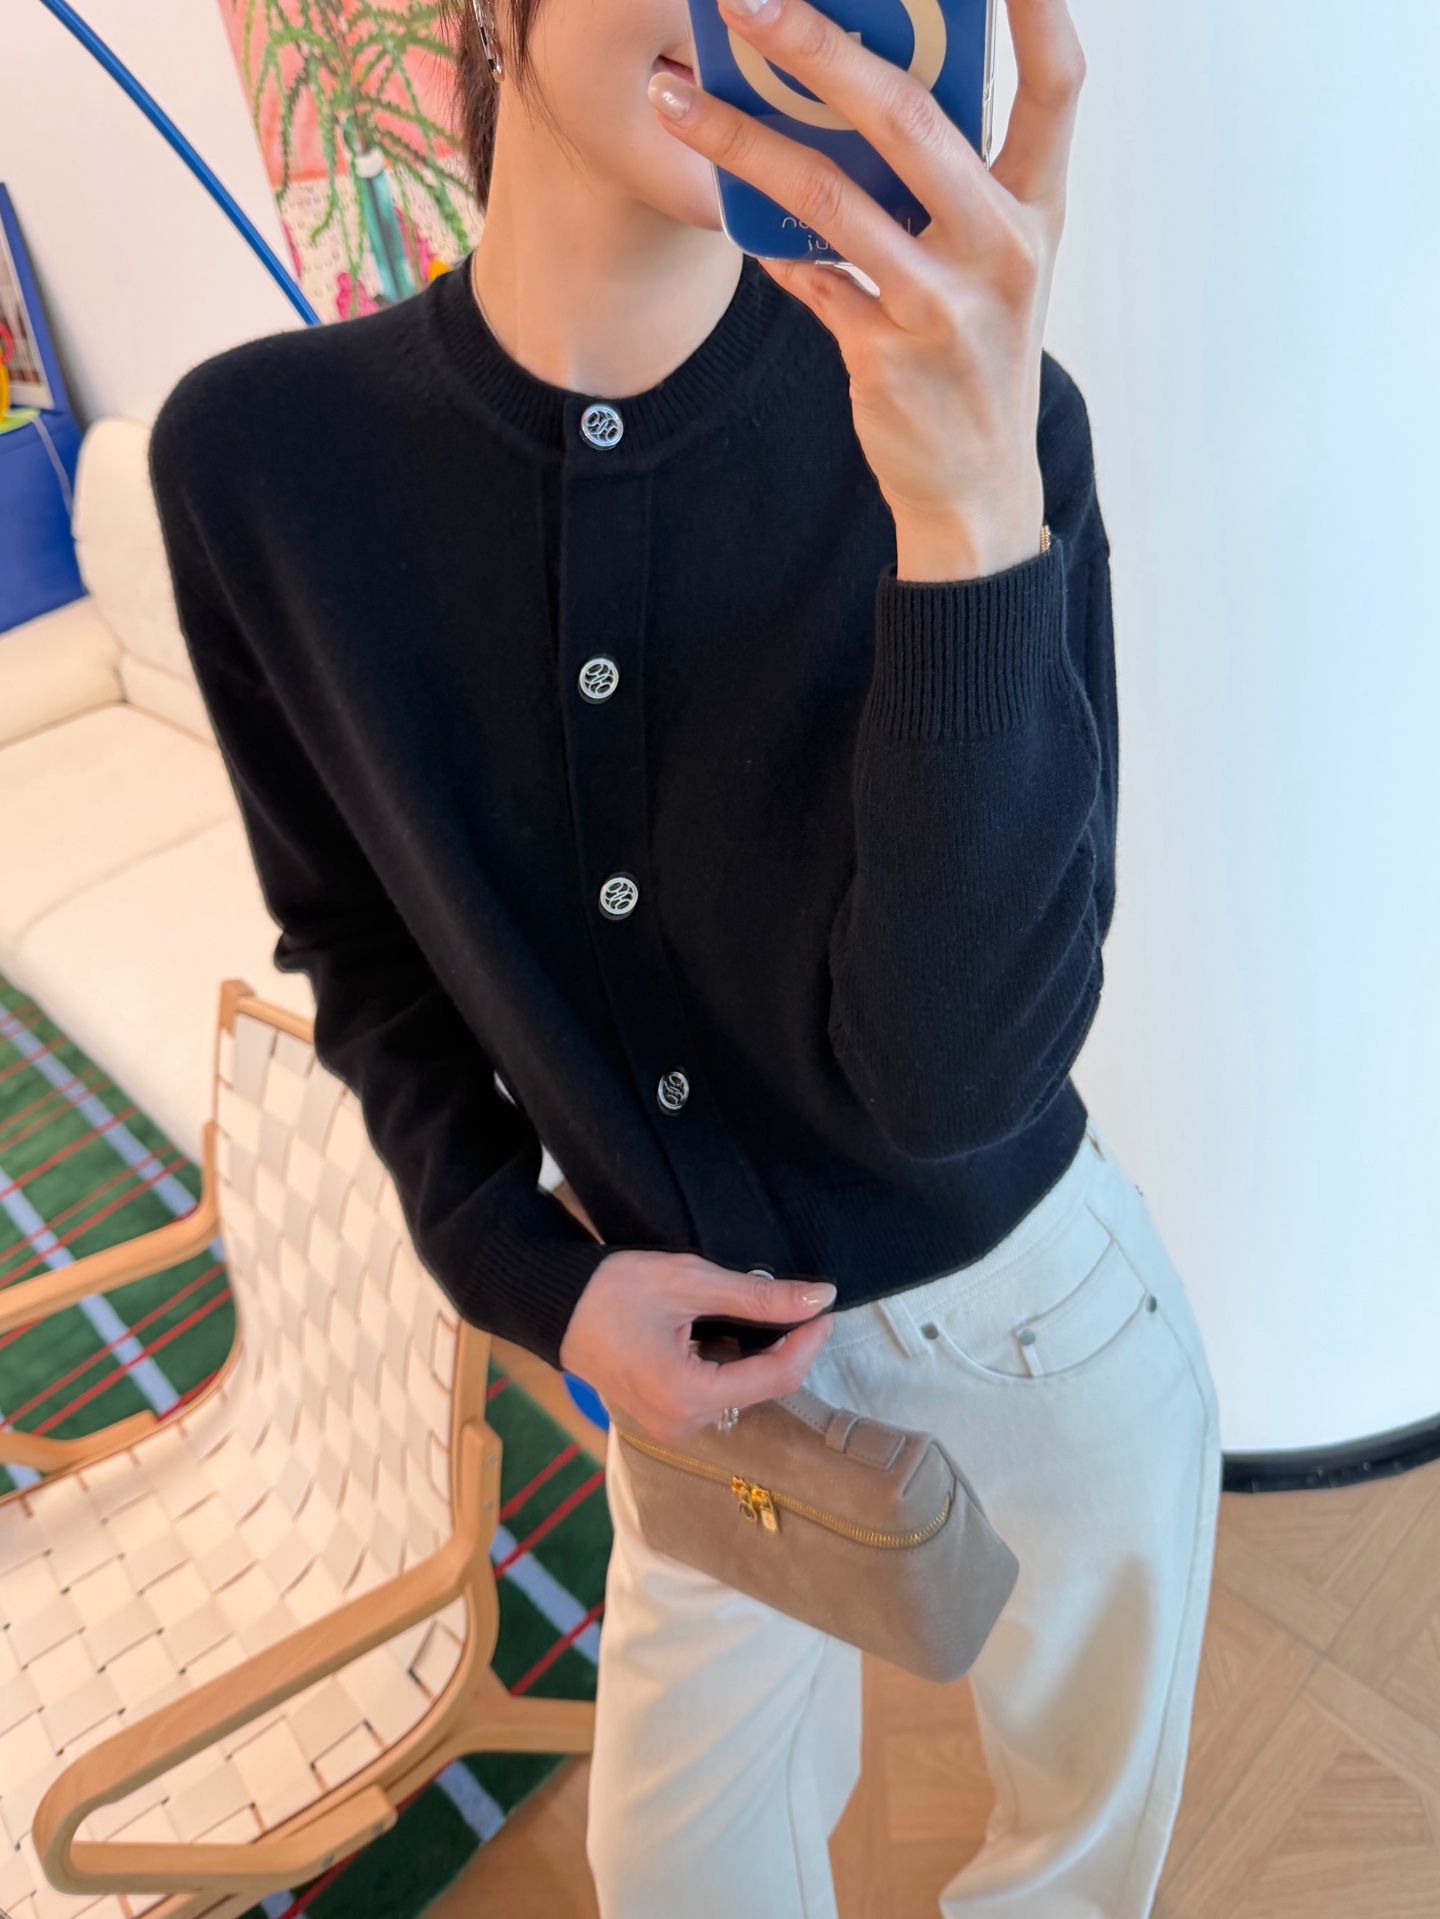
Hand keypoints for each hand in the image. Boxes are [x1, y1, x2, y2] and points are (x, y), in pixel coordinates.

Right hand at [559, 1249, 835, 1444]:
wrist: (555, 1306)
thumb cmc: (613, 1290)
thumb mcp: (690, 1282)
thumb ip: (758, 1296)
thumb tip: (818, 1298)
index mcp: (686, 1396)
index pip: (774, 1379)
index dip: (807, 1343)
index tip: (823, 1309)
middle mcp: (681, 1424)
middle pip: (759, 1388)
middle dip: (780, 1347)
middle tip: (787, 1302)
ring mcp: (671, 1427)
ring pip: (739, 1392)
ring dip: (752, 1354)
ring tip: (739, 1312)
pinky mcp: (665, 1419)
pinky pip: (716, 1394)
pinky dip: (727, 1364)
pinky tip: (715, 1332)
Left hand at [647, 0, 1083, 581]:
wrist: (975, 486)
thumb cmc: (977, 350)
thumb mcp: (991, 261)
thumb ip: (946, 180)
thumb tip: (851, 83)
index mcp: (1040, 207)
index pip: (1057, 82)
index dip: (1037, 6)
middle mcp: (1004, 248)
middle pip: (906, 116)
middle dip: (818, 45)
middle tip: (748, 0)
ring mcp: (945, 306)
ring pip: (828, 196)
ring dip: (740, 141)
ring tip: (676, 101)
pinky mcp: (886, 356)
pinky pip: (806, 277)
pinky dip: (766, 244)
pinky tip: (733, 215)